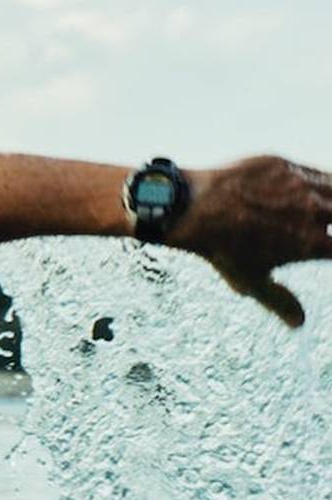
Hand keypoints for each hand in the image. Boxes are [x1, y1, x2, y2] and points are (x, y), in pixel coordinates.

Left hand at [172, 156, 331, 327]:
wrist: (194, 209)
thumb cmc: (221, 250)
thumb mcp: (251, 281)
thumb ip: (279, 301)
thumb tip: (299, 322)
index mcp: (311, 244)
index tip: (327, 252)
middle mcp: (314, 211)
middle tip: (325, 234)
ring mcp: (302, 185)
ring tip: (325, 213)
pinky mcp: (286, 165)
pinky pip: (315, 171)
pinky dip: (321, 182)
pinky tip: (316, 191)